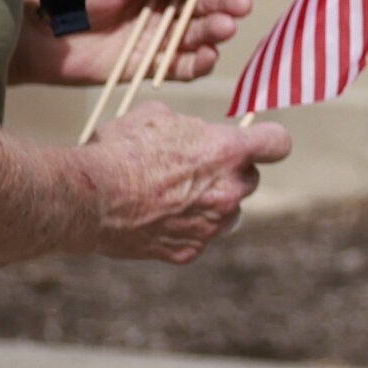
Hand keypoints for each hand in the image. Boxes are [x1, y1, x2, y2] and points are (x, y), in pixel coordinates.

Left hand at [21, 0, 253, 86]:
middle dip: (227, 0)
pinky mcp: (149, 63)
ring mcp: (159, 32)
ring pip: (201, 31)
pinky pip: (183, 65)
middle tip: (239, 5)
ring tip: (223, 29)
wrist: (29, 33)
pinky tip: (207, 57)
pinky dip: (199, 63)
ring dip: (217, 30)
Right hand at [78, 102, 285, 262]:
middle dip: (230, 173)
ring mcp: (211, 225)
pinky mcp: (190, 250)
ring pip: (228, 212)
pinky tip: (156, 218)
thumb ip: (190, 126)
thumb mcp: (157, 116)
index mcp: (227, 152)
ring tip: (175, 195)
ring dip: (212, 203)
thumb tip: (197, 133)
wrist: (89, 197)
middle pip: (250, 180)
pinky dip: (184, 229)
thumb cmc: (120, 149)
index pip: (278, 143)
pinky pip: (198, 237)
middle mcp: (228, 191)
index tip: (260, 141)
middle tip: (197, 168)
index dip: (269, 140)